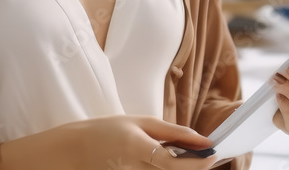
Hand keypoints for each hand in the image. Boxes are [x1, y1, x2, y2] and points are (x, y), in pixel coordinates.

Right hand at [59, 114, 220, 168]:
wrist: (74, 150)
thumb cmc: (107, 131)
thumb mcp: (139, 122)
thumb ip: (171, 132)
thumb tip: (201, 139)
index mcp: (135, 149)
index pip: (173, 163)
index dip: (197, 162)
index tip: (214, 152)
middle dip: (197, 167)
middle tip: (210, 155)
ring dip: (184, 169)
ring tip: (193, 157)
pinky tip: (174, 162)